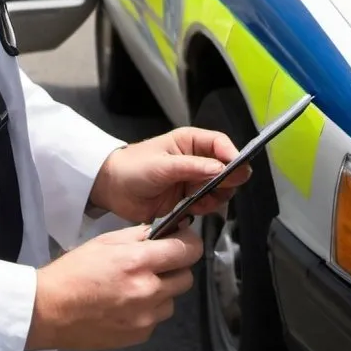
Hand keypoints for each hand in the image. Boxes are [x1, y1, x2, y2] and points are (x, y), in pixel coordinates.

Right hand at [25, 223, 201, 350]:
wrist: (51, 309)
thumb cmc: (72, 273)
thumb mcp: (104, 242)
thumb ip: (137, 236)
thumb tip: (162, 231)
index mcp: (137, 261)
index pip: (185, 250)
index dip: (189, 242)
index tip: (185, 240)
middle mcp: (147, 290)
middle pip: (186, 277)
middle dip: (176, 267)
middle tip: (157, 262)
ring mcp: (146, 316)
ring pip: (173, 299)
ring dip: (163, 290)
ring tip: (136, 284)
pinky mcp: (141, 334)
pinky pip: (157, 318)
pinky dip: (149, 308)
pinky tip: (126, 302)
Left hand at [89, 128, 251, 224]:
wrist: (112, 189)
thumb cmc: (134, 168)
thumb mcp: (162, 165)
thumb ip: (192, 167)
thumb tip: (222, 169)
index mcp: (189, 142)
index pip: (220, 143)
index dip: (232, 155)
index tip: (238, 170)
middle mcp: (196, 159)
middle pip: (226, 168)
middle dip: (227, 180)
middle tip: (218, 189)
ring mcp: (193, 180)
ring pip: (220, 188)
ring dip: (216, 197)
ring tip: (200, 200)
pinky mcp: (188, 200)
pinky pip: (208, 204)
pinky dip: (206, 208)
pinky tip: (193, 209)